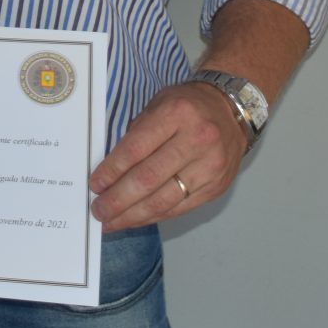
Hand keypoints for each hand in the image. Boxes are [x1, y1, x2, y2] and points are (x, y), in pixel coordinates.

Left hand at [87, 81, 246, 231]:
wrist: (232, 112)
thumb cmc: (188, 107)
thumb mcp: (158, 105)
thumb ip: (136, 133)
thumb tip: (109, 170)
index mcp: (176, 114)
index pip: (136, 148)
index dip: (112, 170)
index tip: (95, 184)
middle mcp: (196, 140)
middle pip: (148, 178)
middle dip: (118, 199)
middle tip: (98, 210)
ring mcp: (209, 167)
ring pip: (163, 200)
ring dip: (133, 215)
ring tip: (112, 221)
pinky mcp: (215, 188)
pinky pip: (179, 208)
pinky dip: (154, 216)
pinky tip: (136, 219)